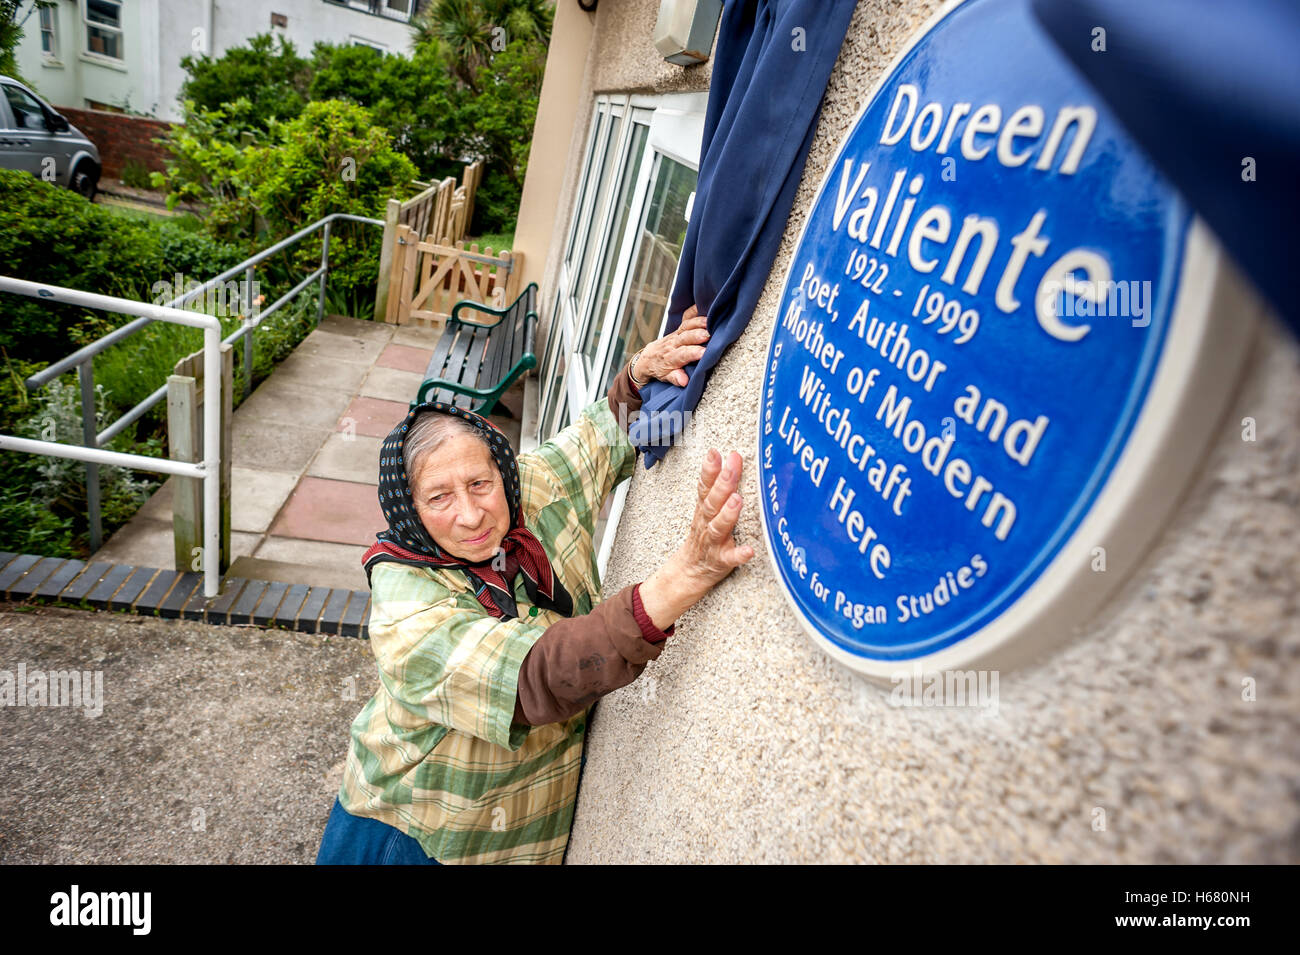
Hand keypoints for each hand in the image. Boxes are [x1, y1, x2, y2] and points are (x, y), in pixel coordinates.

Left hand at [632, 304, 709, 387]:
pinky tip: (703, 306)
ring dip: (697, 323)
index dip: (692, 353)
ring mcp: (675, 335)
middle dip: (696, 335)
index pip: (682, 354)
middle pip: (684, 338)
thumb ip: (675, 378)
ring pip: (686, 326)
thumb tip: (684, 381)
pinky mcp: (679, 329)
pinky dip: (694, 311)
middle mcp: (672, 344)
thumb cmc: (660, 369)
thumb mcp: (665, 377)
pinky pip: (686, 318)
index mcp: (670, 358)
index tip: (703, 353)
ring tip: (709, 322)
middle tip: (708, 335)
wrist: (648, 358)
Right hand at [638, 448, 754, 629]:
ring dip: (727, 514)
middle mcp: (705, 524)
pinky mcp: (721, 562)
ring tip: (737, 501)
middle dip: (721, 484)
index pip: (704, 487)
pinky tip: (750, 550)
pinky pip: (730, 559)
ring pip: (717, 527)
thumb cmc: (704, 537)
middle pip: (711, 503)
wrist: (688, 573)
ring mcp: (712, 543)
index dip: (709, 470)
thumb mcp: (706, 510)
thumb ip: (718, 485)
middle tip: (731, 467)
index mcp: (703, 510)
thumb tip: (733, 457)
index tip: (715, 453)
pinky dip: (739, 555)